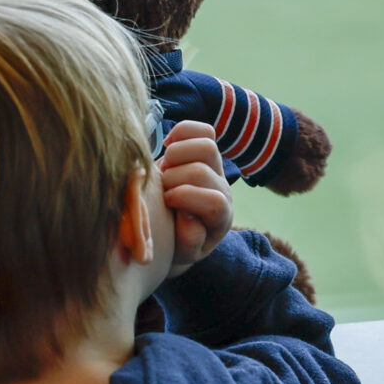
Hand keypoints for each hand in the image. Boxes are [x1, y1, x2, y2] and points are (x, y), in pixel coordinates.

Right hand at [159, 120, 232, 272]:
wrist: (177, 229)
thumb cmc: (178, 243)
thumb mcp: (183, 253)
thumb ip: (188, 241)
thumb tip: (187, 215)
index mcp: (221, 216)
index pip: (214, 201)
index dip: (185, 198)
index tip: (165, 203)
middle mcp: (223, 188)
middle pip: (202, 171)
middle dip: (173, 178)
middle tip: (160, 189)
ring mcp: (216, 167)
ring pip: (206, 145)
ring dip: (176, 155)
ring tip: (164, 169)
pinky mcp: (205, 151)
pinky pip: (203, 130)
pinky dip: (182, 132)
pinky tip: (167, 145)